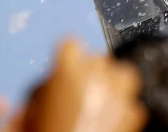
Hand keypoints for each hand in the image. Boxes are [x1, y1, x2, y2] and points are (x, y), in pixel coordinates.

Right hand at [21, 38, 146, 131]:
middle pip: (96, 59)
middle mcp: (99, 75)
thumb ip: (43, 90)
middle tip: (76, 95)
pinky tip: (108, 123)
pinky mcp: (135, 112)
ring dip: (110, 86)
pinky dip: (121, 110)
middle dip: (87, 74)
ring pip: (120, 75)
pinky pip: (129, 102)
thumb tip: (51, 86)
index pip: (69, 44)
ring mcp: (121, 93)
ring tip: (96, 105)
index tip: (62, 68)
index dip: (64, 58)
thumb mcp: (31, 112)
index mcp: (69, 70)